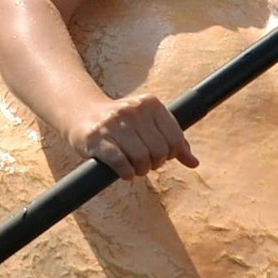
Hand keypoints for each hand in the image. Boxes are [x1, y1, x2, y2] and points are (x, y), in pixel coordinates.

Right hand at [67, 93, 198, 180]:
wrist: (82, 113)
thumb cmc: (122, 124)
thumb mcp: (150, 125)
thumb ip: (174, 141)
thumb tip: (194, 163)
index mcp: (151, 104)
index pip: (175, 138)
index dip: (171, 154)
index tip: (160, 156)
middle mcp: (133, 110)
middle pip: (159, 151)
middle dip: (154, 164)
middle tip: (145, 164)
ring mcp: (114, 123)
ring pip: (141, 158)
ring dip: (140, 171)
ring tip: (134, 168)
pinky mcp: (96, 138)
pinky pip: (120, 163)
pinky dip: (126, 173)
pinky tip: (125, 173)